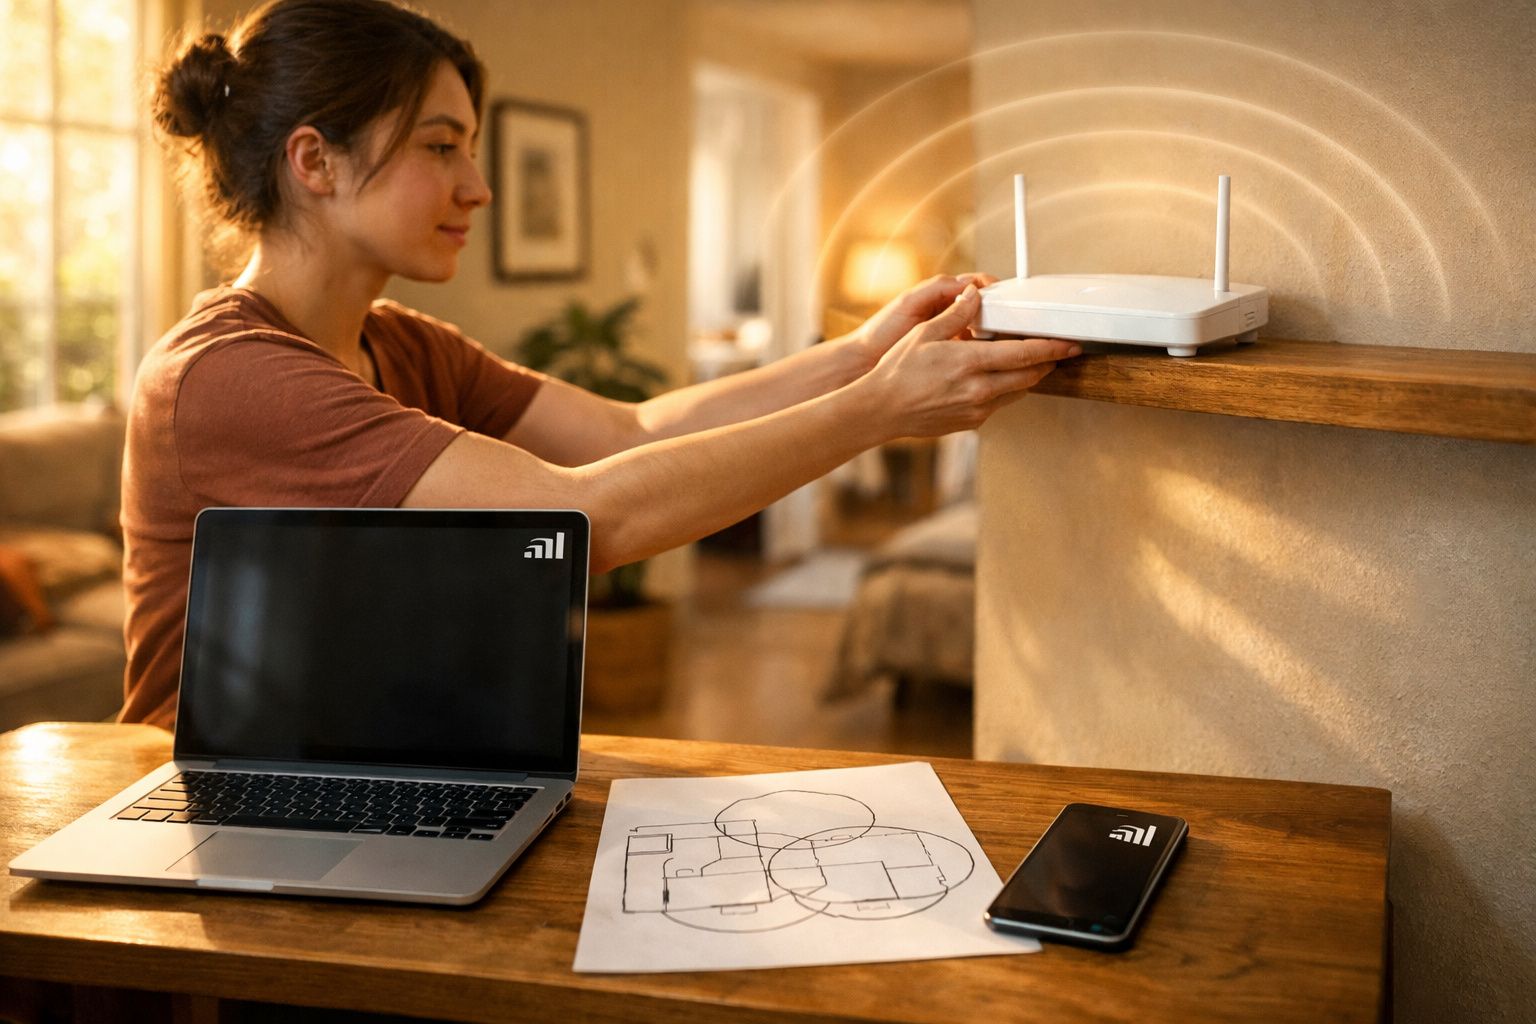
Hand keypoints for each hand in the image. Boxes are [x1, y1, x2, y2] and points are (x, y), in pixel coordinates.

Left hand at [849, 272, 998, 369]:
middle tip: (1011, 317)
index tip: (1003, 295)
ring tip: (1004, 335)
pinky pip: (975, 350)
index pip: (976, 285)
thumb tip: (970, 285)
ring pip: (984, 329)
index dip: (992, 288)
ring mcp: (951, 334)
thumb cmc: (881, 331)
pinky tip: (989, 355)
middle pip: (985, 307)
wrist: (865, 361)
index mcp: (940, 295)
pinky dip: (984, 350)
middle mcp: (948, 313)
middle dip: (999, 310)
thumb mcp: (909, 302)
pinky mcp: (950, 355)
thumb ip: (938, 289)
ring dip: (995, 331)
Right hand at [857, 284, 1080, 437]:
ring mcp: (977, 409)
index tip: (1069, 343)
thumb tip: (975, 295)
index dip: (1052, 348)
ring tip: (1028, 362)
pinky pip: (999, 404)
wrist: (881, 410)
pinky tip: (995, 378)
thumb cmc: (898, 372)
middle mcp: (979, 389)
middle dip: (1048, 362)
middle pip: (1030, 376)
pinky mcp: (972, 422)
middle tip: (1058, 351)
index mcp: (970, 363)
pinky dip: (1004, 389)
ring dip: (1027, 377)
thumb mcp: (925, 334)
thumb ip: (956, 314)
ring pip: (1018, 392)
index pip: (1024, 354)